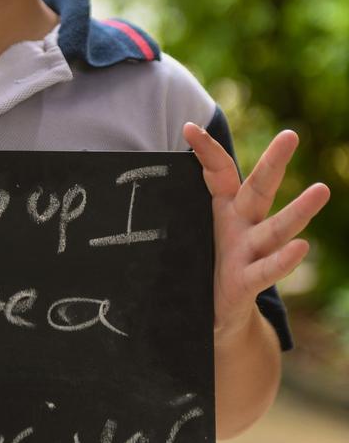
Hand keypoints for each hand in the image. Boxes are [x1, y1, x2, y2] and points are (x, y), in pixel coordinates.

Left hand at [183, 123, 329, 342]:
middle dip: (273, 162)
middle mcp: (240, 224)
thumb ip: (172, 211)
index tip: (188, 127)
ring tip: (321, 189)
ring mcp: (248, 251)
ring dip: (298, 211)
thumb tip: (121, 190)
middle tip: (291, 135)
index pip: (217, 171)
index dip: (206, 149)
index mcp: (221, 208)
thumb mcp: (186, 234)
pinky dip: (283, 260)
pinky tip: (301, 248)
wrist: (214, 315)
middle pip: (259, 188)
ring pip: (276, 228)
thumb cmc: (199, 266)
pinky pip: (267, 269)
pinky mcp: (247, 280)